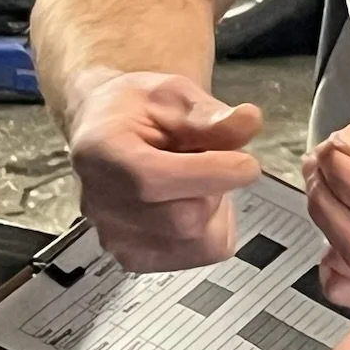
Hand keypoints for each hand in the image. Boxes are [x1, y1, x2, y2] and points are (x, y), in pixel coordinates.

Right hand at [68, 70, 263, 269]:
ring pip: (198, 242)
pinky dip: (210, 231)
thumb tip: (248, 120)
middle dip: (218, 189)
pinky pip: (197, 254)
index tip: (248, 163)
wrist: (112, 130)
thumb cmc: (139, 109)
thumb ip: (211, 114)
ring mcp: (115, 236)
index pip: (155, 180)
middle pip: (184, 219)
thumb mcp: (175, 94)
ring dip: (216, 211)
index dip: (212, 174)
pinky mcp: (134, 256)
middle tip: (217, 162)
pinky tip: (191, 202)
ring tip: (198, 182)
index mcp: (103, 152)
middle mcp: (100, 202)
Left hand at [303, 112, 349, 314]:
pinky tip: (345, 230)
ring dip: (325, 223)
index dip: (349, 179)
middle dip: (328, 198)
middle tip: (321, 168)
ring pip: (347, 267)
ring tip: (330, 191)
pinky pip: (345, 289)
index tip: (332, 154)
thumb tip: (342, 148)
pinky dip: (331, 259)